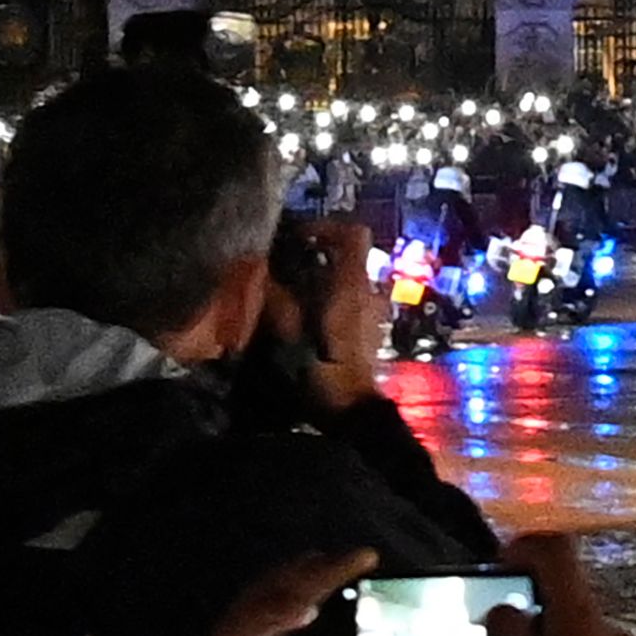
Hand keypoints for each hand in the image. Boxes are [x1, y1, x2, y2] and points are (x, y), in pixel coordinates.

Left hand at [133, 551, 407, 635]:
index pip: (272, 610)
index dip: (314, 585)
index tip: (355, 567)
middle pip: (261, 598)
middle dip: (309, 572)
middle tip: (357, 555)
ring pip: (253, 607)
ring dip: (293, 583)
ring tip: (334, 566)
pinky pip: (251, 627)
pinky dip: (281, 608)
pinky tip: (305, 610)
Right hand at [260, 218, 380, 409]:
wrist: (352, 409)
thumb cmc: (320, 369)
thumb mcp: (288, 333)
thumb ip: (275, 298)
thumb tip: (260, 271)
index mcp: (352, 286)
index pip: (354, 234)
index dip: (326, 227)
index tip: (298, 237)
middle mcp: (369, 291)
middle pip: (351, 253)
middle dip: (319, 252)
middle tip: (287, 262)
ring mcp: (375, 309)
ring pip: (352, 275)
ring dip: (325, 274)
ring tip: (292, 288)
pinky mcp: (372, 326)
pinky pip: (354, 296)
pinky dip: (333, 293)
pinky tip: (308, 312)